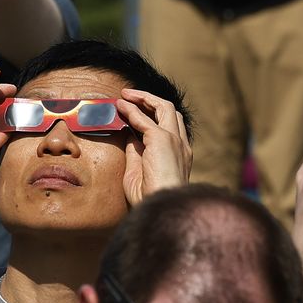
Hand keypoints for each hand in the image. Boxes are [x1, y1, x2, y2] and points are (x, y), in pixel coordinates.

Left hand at [116, 88, 191, 205]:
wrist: (161, 206)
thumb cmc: (150, 198)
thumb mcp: (140, 172)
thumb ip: (137, 153)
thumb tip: (128, 137)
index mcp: (181, 154)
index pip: (172, 127)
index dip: (155, 116)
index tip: (136, 113)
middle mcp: (182, 144)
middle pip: (171, 112)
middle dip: (151, 101)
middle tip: (130, 97)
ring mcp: (174, 140)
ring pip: (163, 107)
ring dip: (143, 98)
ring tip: (125, 95)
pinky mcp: (162, 139)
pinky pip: (144, 119)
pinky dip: (132, 110)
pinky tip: (120, 106)